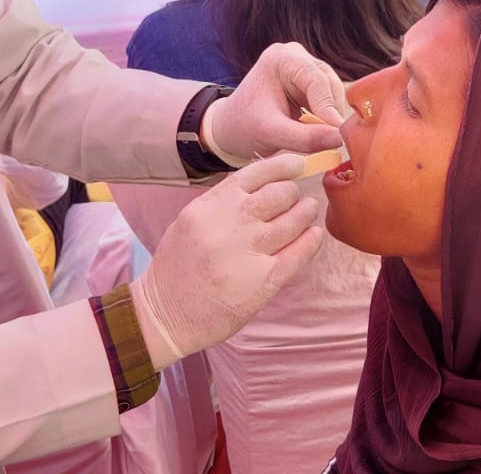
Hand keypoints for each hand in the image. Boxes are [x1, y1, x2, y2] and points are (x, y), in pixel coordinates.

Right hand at [130, 154, 324, 368]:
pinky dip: (311, 241)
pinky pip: (298, 253)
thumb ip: (221, 203)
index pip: (255, 173)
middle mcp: (229, 224)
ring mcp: (247, 253)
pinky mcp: (263, 281)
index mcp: (209, 206)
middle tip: (298, 198)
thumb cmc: (177, 269)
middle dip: (293, 193)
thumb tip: (263, 184)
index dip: (283, 165)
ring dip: (306, 214)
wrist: (166, 314)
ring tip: (308, 212)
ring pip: (293, 221)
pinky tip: (314, 235)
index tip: (297, 164)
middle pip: (279, 194)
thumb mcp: (190, 222)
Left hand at [204, 43, 347, 162]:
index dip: (328, 107)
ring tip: (327, 140)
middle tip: (336, 141)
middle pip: (328, 83)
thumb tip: (339, 138)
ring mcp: (304, 66)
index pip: (315, 80)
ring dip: (332, 116)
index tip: (338, 134)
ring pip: (333, 91)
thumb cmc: (243, 127)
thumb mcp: (271, 134)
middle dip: (331, 113)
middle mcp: (295, 55)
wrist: (231, 128)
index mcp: (280, 58)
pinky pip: (330, 98)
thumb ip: (304, 137)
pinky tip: (323, 134)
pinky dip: (328, 117)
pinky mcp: (310, 81)